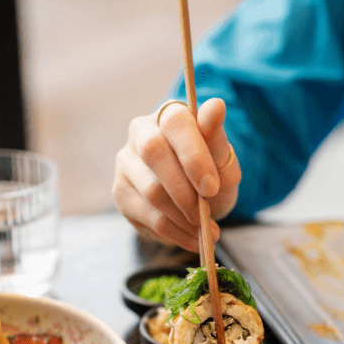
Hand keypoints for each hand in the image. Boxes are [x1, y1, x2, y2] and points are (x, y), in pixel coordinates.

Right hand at [113, 98, 240, 251]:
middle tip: (206, 213)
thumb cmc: (211, 171)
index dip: (193, 155)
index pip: (175, 123)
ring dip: (183, 216)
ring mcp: (126, 163)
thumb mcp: (222, 158)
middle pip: (154, 153)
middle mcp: (140, 132)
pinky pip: (149, 217)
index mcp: (168, 115)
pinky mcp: (121, 193)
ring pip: (151, 191)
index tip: (212, 187)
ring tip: (206, 229)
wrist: (198, 199)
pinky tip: (194, 239)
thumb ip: (217, 137)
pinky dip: (176, 233)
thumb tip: (216, 105)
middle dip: (184, 189)